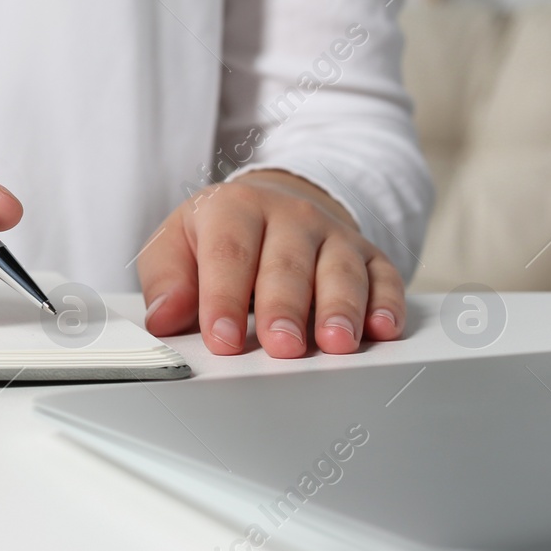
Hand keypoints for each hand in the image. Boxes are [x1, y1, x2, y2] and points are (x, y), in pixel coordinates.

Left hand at [136, 169, 403, 357]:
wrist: (273, 203)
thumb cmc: (218, 235)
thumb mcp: (176, 244)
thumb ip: (167, 280)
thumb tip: (164, 317)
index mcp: (234, 209)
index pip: (228, 254)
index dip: (224, 298)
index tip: (221, 339)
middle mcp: (289, 217)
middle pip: (287, 265)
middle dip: (285, 308)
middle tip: (281, 346)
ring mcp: (333, 236)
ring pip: (340, 271)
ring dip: (340, 309)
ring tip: (335, 343)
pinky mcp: (369, 255)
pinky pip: (384, 277)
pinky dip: (387, 303)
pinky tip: (383, 329)